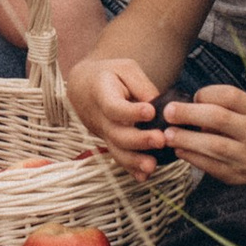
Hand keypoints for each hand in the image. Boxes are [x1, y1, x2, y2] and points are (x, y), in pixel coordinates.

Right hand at [68, 47, 170, 176]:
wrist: (85, 87)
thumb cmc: (110, 75)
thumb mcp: (126, 69)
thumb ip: (142, 86)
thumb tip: (160, 108)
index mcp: (102, 94)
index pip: (114, 107)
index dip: (131, 112)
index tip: (150, 111)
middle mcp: (100, 117)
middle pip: (116, 133)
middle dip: (138, 140)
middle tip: (160, 140)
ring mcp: (104, 133)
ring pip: (116, 150)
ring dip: (133, 161)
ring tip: (152, 166)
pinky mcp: (110, 142)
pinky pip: (118, 158)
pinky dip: (130, 169)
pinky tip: (144, 176)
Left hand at [158, 82, 245, 185]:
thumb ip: (225, 108)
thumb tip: (188, 108)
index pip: (229, 96)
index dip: (206, 94)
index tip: (194, 96)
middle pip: (218, 119)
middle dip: (188, 114)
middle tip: (168, 112)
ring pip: (213, 147)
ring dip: (186, 140)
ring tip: (167, 135)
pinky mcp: (239, 177)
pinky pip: (211, 167)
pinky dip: (193, 158)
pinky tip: (180, 151)